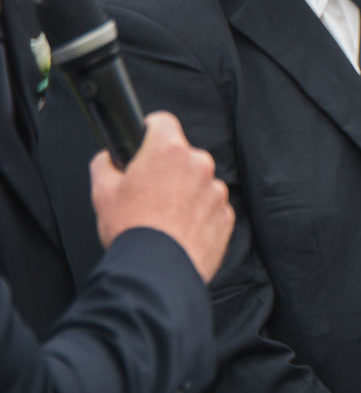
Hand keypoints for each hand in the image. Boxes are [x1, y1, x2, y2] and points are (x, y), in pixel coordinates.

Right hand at [91, 113, 232, 280]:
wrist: (157, 270)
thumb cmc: (130, 229)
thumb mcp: (102, 191)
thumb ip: (106, 164)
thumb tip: (109, 158)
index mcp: (169, 151)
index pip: (163, 122)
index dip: (150, 131)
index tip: (145, 143)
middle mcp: (199, 165)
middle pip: (182, 156)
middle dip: (166, 169)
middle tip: (147, 193)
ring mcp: (216, 191)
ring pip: (198, 183)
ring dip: (184, 194)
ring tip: (163, 219)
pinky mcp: (226, 216)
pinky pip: (210, 208)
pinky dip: (198, 216)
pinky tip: (178, 232)